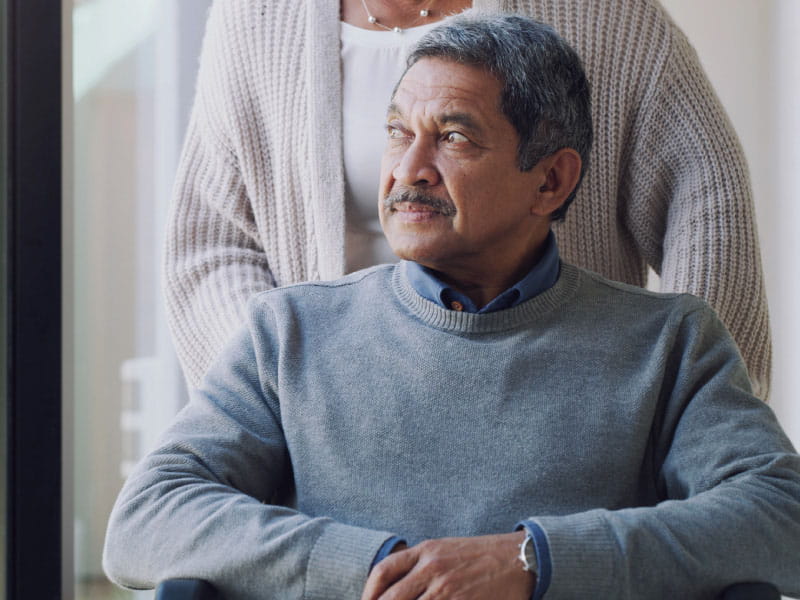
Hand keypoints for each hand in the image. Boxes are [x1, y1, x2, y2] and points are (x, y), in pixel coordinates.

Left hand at [361, 532, 534, 599]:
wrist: (520, 559)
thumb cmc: (480, 555)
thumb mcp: (445, 549)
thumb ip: (419, 564)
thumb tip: (394, 585)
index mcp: (425, 550)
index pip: (383, 571)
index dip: (368, 593)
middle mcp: (432, 568)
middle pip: (391, 599)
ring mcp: (446, 590)